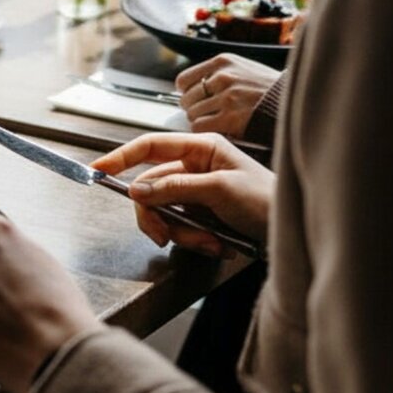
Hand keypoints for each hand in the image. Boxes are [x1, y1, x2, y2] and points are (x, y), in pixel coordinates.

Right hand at [91, 132, 273, 254]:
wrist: (295, 229)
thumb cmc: (267, 200)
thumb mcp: (220, 190)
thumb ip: (175, 188)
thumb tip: (137, 189)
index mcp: (200, 148)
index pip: (150, 146)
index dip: (120, 157)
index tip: (97, 170)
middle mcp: (195, 167)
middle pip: (150, 189)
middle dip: (158, 216)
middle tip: (163, 237)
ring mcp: (197, 193)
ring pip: (164, 213)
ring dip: (183, 234)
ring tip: (211, 243)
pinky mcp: (203, 216)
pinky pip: (181, 229)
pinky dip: (195, 241)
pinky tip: (219, 245)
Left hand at [174, 53, 279, 136]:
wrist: (298, 101)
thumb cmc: (270, 89)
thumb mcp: (244, 68)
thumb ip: (219, 73)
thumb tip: (190, 87)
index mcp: (223, 61)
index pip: (184, 79)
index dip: (187, 93)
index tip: (194, 99)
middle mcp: (223, 76)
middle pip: (186, 99)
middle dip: (194, 108)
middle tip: (208, 114)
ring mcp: (227, 97)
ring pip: (192, 114)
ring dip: (201, 121)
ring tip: (217, 120)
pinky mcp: (231, 117)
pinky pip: (200, 126)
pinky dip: (206, 130)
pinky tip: (220, 128)